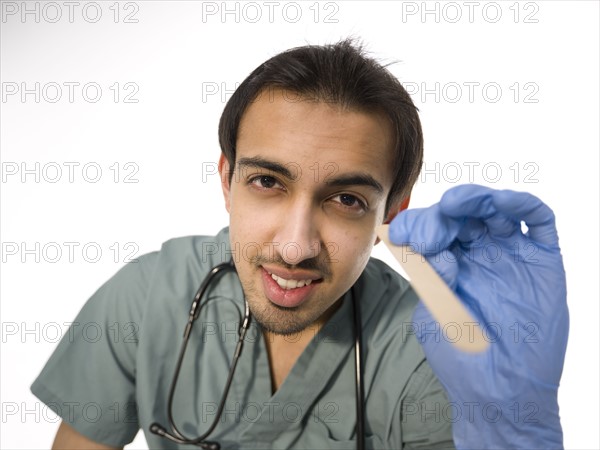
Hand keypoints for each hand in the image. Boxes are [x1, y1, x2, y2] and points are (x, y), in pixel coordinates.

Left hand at [389, 184, 568, 449]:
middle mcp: (479, 253)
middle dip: (440, 215)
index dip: (416, 224)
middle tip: (429, 236)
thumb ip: (429, 280)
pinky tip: (502, 203)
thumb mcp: (433, 314)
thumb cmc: (462, 357)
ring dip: (475, 199)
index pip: (431, 229)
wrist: (501, 391)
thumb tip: (430, 249)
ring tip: (455, 206)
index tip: (402, 235)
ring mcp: (510, 254)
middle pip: (461, 214)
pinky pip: (537, 220)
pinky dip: (521, 204)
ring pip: (495, 208)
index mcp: (448, 263)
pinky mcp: (542, 259)